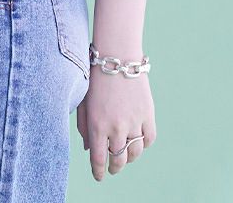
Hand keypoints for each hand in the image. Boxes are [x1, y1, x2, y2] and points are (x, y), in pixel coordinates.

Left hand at [76, 66, 156, 181]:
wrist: (116, 57)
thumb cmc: (94, 77)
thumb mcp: (83, 101)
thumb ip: (84, 126)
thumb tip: (88, 149)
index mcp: (97, 125)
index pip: (99, 159)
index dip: (98, 172)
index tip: (99, 176)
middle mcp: (116, 127)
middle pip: (118, 160)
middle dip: (114, 167)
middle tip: (112, 168)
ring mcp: (134, 122)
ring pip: (134, 153)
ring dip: (129, 158)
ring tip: (124, 155)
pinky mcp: (148, 115)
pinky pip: (148, 139)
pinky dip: (143, 144)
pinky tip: (137, 141)